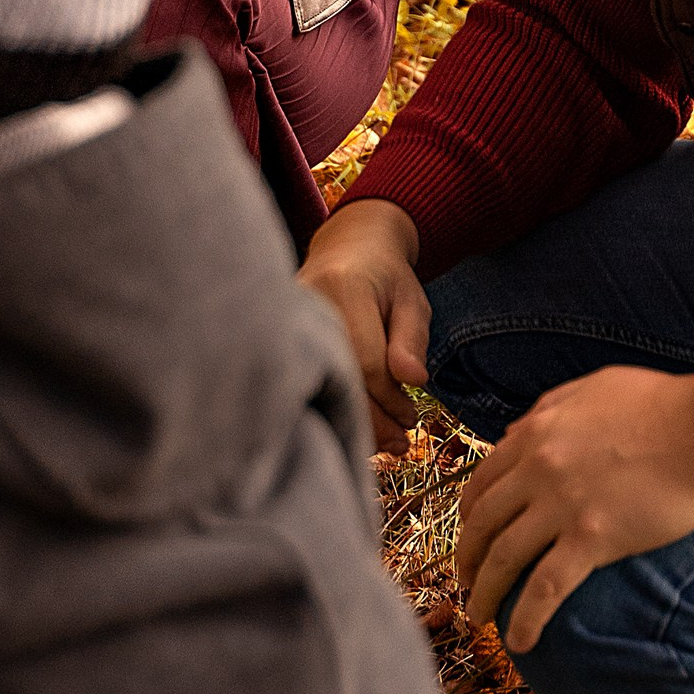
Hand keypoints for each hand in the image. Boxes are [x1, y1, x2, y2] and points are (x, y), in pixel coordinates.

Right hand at [300, 199, 431, 451]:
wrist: (346, 249)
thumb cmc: (386, 278)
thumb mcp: (411, 301)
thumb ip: (411, 339)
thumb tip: (414, 380)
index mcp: (343, 287)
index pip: (366, 361)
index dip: (390, 399)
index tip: (410, 418)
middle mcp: (307, 303)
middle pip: (337, 378)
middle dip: (372, 421)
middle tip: (401, 443)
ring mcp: (286, 321)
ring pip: (318, 386)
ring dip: (352, 422)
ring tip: (384, 444)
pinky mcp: (279, 338)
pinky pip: (308, 381)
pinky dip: (332, 408)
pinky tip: (355, 428)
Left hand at [456, 365, 693, 652]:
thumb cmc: (661, 402)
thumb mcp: (589, 388)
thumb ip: (546, 411)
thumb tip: (512, 435)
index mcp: (534, 433)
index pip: (482, 482)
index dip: (468, 516)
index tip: (471, 537)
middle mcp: (537, 470)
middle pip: (482, 524)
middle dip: (467, 559)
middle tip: (466, 583)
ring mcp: (563, 506)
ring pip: (504, 559)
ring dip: (485, 593)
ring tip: (480, 616)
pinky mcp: (594, 539)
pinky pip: (546, 588)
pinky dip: (525, 618)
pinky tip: (519, 641)